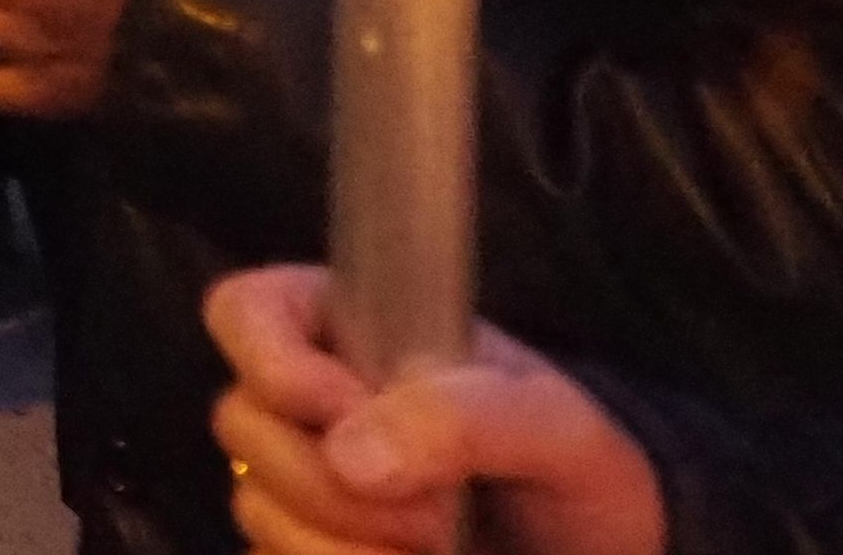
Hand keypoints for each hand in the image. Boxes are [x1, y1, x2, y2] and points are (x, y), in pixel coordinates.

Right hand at [203, 266, 663, 554]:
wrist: (601, 553)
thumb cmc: (579, 470)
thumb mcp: (553, 427)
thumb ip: (463, 418)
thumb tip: (348, 458)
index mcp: (347, 329)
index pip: (245, 311)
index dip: (275, 363)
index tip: (349, 413)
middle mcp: (307, 401)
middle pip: (241, 422)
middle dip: (336, 485)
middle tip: (438, 517)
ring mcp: (303, 481)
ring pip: (254, 504)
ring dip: (344, 545)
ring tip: (437, 551)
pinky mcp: (311, 545)